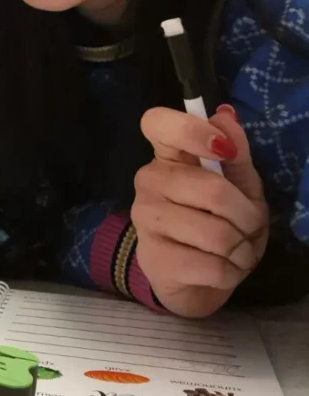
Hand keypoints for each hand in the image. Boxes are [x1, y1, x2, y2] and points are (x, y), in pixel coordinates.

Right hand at [132, 104, 268, 317]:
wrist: (195, 279)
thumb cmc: (218, 222)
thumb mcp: (238, 186)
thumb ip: (235, 152)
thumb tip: (226, 115)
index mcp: (167, 155)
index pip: (157, 122)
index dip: (191, 130)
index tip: (223, 150)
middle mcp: (149, 180)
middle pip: (212, 189)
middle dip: (248, 215)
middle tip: (249, 226)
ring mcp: (146, 218)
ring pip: (217, 233)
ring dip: (243, 248)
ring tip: (237, 251)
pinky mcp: (154, 258)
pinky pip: (213, 266)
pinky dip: (232, 272)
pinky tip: (223, 269)